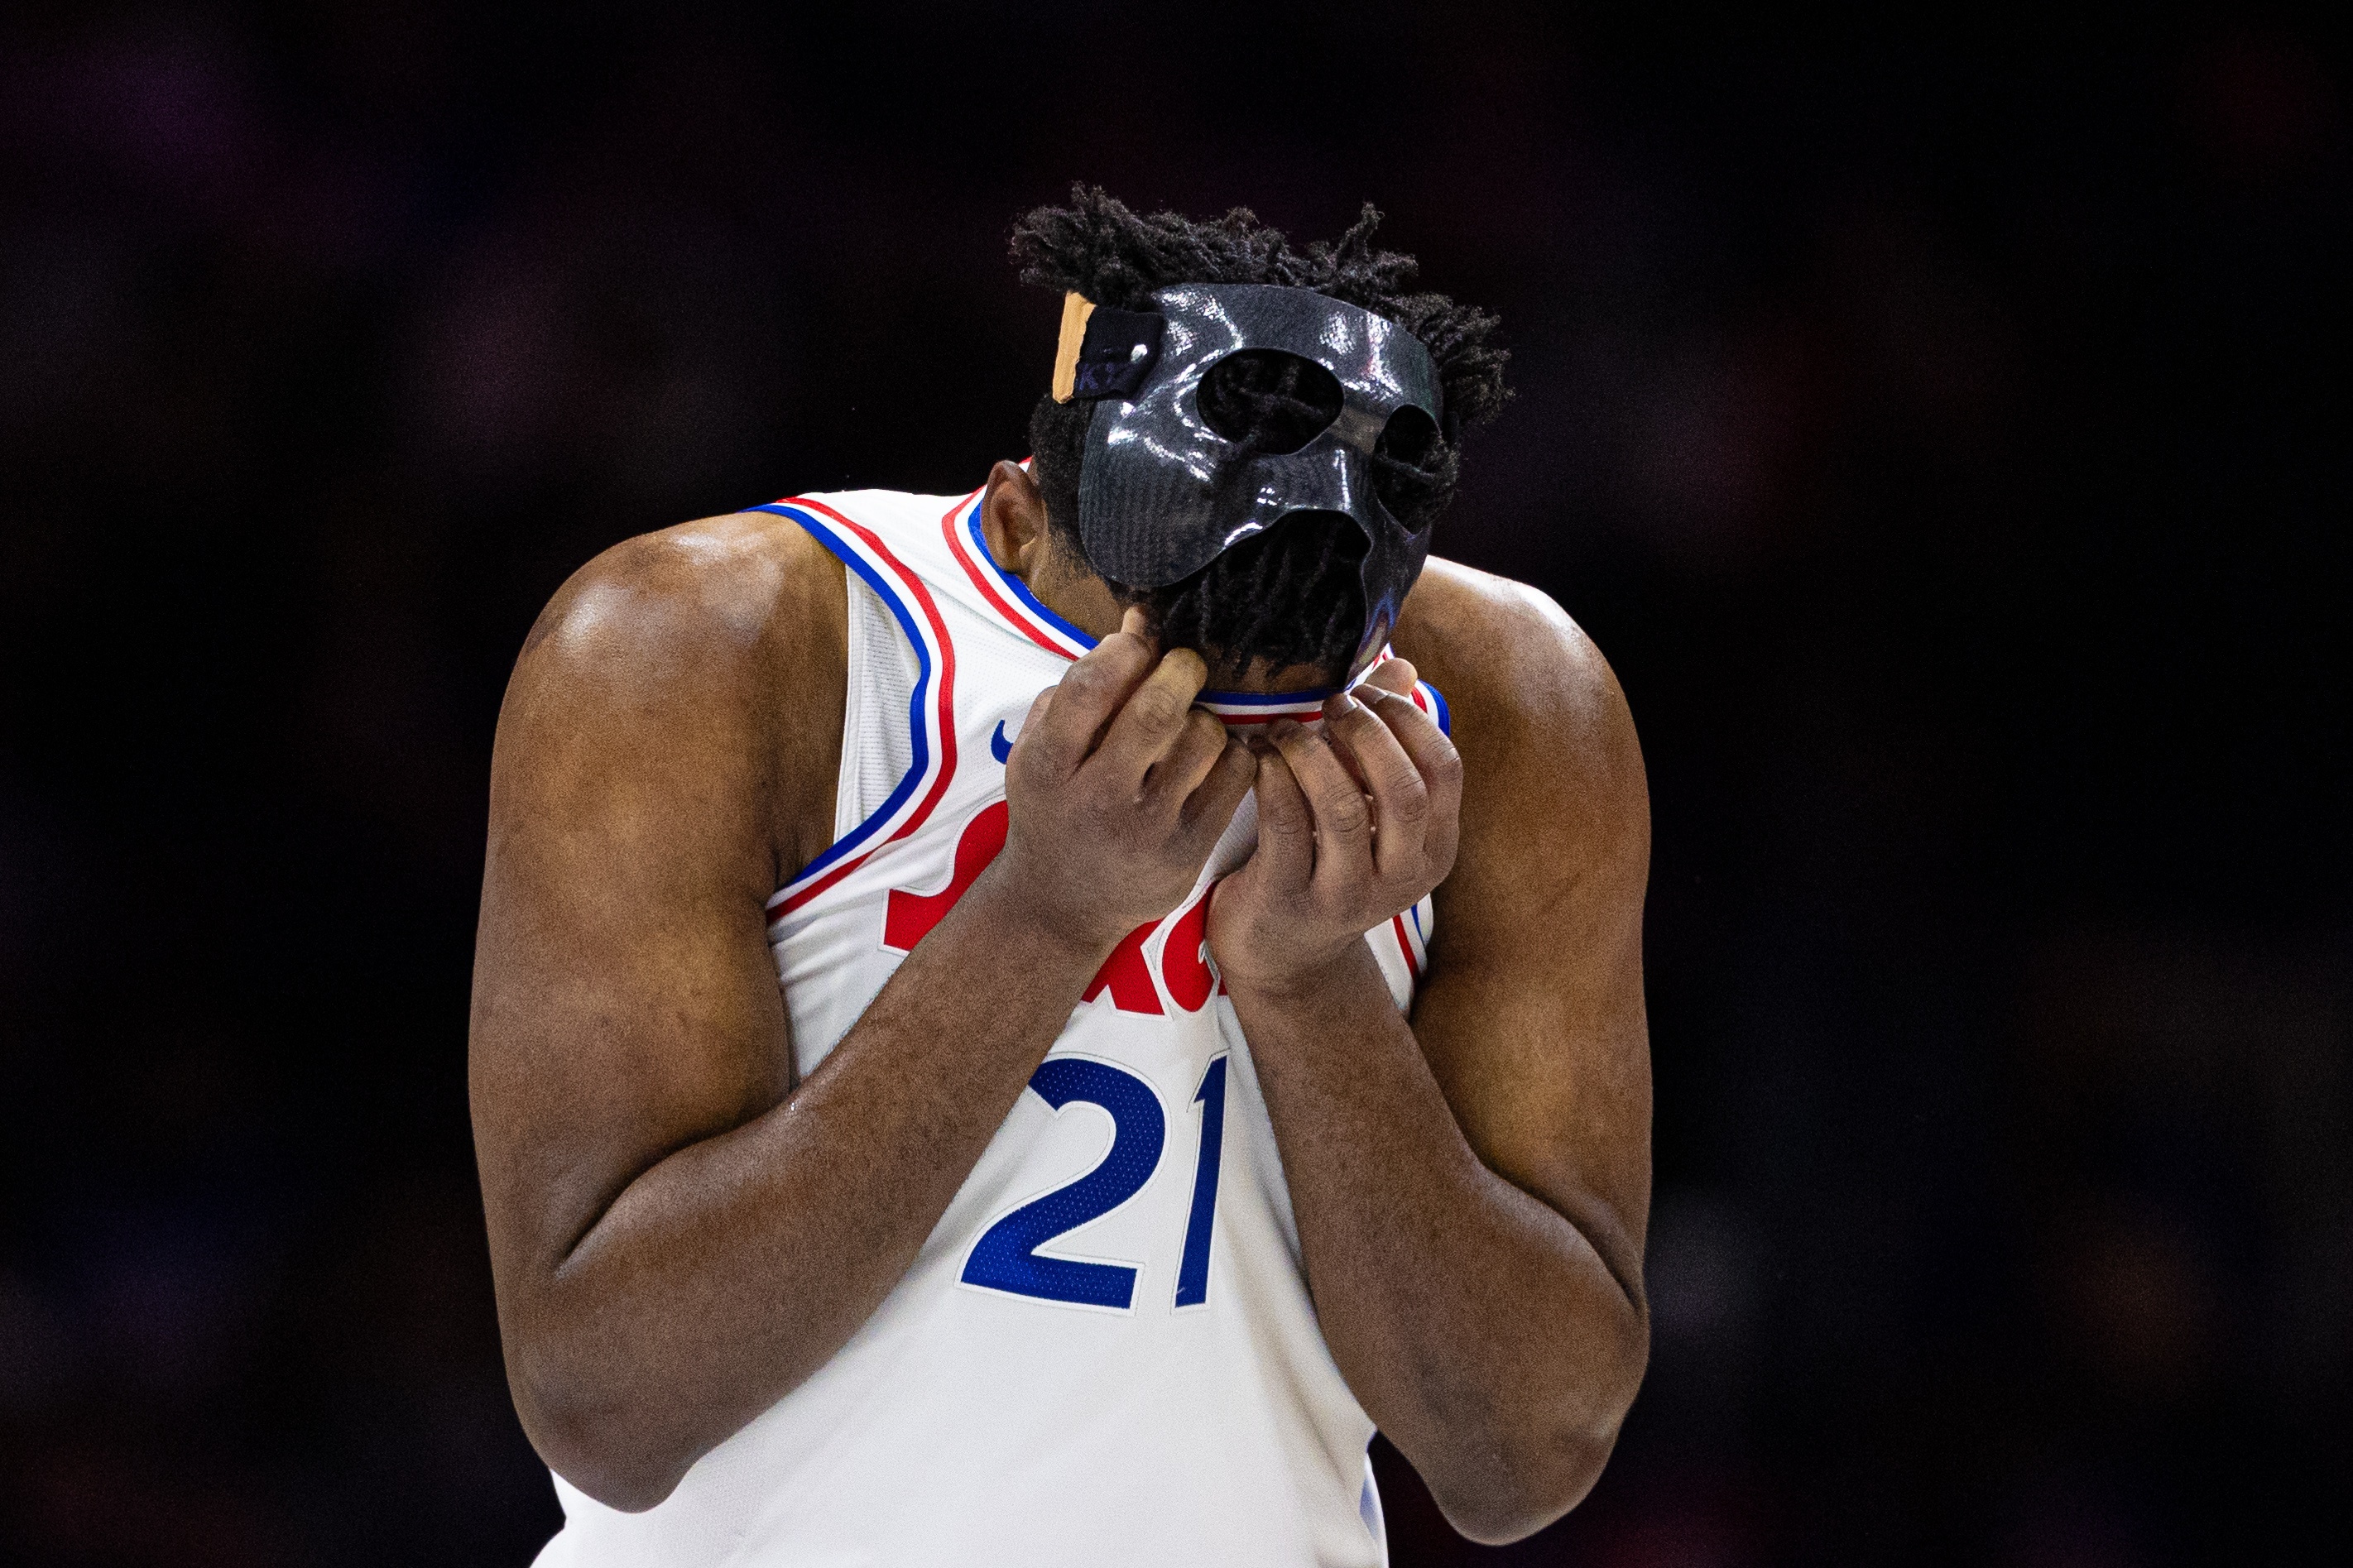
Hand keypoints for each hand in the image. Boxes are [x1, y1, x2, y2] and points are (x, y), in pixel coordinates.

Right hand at [983, 608, 1259, 951]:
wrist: (1061, 903)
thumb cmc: (1055, 808)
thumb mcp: (1040, 751)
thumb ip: (1078, 687)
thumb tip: (1138, 621)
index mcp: (1049, 766)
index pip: (1092, 685)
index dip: (1126, 647)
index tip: (1140, 641)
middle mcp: (1097, 797)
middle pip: (1157, 708)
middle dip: (1180, 670)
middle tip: (1183, 667)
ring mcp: (1147, 828)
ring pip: (1204, 737)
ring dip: (1205, 716)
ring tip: (1188, 726)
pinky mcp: (1188, 850)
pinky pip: (1234, 776)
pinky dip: (1231, 753)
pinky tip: (1211, 759)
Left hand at [1208, 658, 1462, 994]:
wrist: (1280, 951)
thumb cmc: (1326, 860)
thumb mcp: (1369, 812)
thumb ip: (1387, 744)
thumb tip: (1404, 669)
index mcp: (1434, 850)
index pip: (1444, 771)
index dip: (1407, 721)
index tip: (1369, 694)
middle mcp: (1400, 879)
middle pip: (1403, 791)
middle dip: (1365, 733)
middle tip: (1330, 705)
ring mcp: (1346, 897)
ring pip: (1342, 808)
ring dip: (1311, 752)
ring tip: (1285, 728)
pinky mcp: (1289, 901)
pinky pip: (1284, 825)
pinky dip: (1272, 778)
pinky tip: (1258, 756)